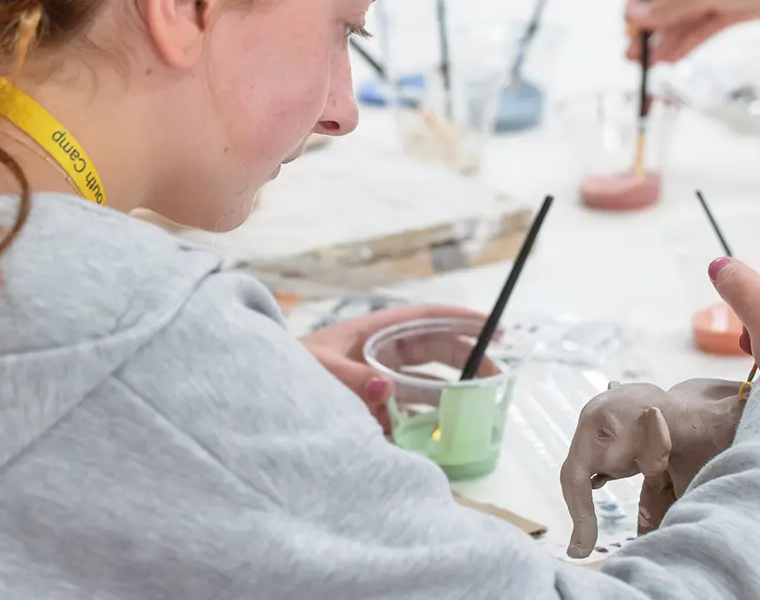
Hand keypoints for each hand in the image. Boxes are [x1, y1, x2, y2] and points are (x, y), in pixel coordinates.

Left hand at [299, 304, 487, 425]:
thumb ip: (352, 378)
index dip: (460, 319)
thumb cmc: (288, 372)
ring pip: (427, 380)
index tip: (494, 326)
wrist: (262, 401)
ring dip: (455, 388)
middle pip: (435, 349)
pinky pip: (409, 410)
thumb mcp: (319, 369)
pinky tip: (449, 428)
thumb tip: (386, 387)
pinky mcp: (374, 408)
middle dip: (468, 356)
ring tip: (482, 401)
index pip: (425, 319)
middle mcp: (381, 353)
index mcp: (372, 332)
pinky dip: (430, 417)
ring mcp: (379, 380)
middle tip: (497, 373)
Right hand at [624, 0, 759, 63]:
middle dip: (648, 30)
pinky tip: (670, 59)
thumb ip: (670, 6)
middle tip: (631, 54)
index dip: (637, 9)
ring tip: (647, 64)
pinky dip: (686, 44)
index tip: (627, 28)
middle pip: (665, 5)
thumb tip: (635, 14)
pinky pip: (701, 28)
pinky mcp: (731, 9)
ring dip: (664, 42)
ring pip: (682, 19)